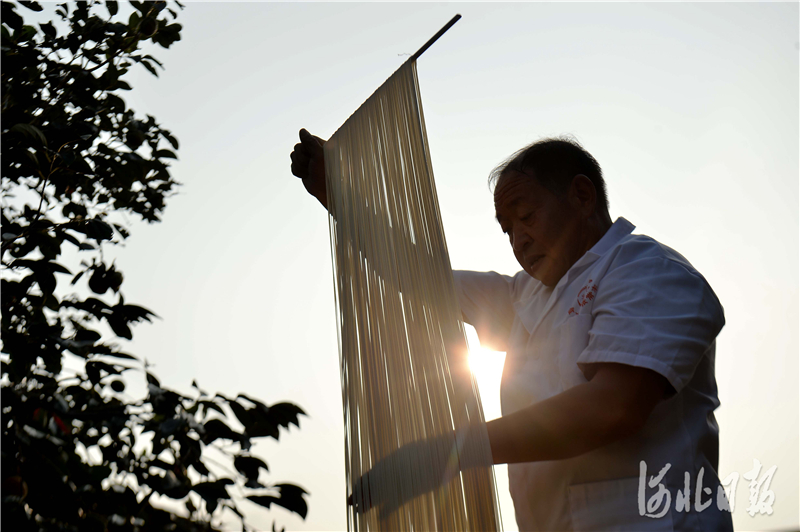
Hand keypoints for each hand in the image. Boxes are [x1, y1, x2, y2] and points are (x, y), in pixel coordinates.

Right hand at [290, 129, 327, 208]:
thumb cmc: (328, 171)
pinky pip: (293, 167)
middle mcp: (313, 151)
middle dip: (303, 159)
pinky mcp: (303, 169)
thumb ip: (310, 142)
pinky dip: (299, 172)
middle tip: (313, 166)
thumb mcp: (319, 154)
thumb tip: (302, 130)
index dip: (307, 148)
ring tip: (311, 172)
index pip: (305, 139)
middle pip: (297, 148)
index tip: (315, 156)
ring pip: (293, 157)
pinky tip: (307, 175)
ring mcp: (307, 160)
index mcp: (320, 144)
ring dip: (301, 166)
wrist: (327, 190)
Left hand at [348, 424, 491, 517]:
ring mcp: (402, 477)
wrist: (451, 449)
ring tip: (357, 509)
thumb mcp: (415, 451)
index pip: (374, 471)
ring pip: (379, 492)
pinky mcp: (412, 487)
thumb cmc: (437, 449)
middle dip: (360, 492)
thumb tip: (396, 462)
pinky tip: (379, 516)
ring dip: (367, 501)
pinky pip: (395, 501)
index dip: (364, 480)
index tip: (355, 487)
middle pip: (372, 482)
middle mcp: (395, 466)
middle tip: (350, 501)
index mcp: (395, 457)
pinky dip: (386, 510)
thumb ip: (405, 458)